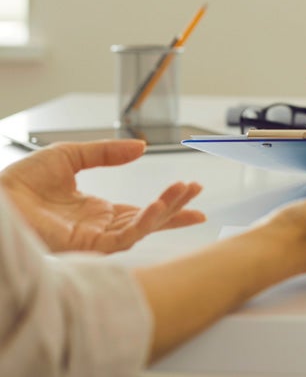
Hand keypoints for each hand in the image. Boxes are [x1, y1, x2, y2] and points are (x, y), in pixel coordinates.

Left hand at [0, 140, 204, 252]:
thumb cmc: (22, 182)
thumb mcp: (73, 155)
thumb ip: (108, 152)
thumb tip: (141, 146)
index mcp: (98, 212)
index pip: (143, 211)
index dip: (169, 203)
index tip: (191, 192)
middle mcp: (101, 228)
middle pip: (150, 221)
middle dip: (177, 207)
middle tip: (196, 189)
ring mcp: (95, 239)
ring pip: (142, 230)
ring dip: (166, 211)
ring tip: (182, 191)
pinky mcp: (87, 246)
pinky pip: (124, 239)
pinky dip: (144, 223)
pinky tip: (157, 206)